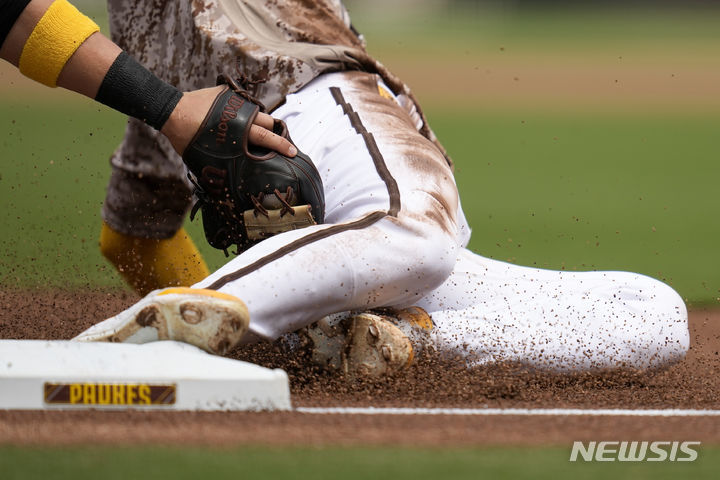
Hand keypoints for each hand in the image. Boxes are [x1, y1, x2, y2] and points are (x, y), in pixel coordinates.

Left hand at [162, 85, 296, 156]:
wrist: (171, 111)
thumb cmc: (186, 138)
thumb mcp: (205, 158)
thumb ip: (221, 166)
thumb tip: (227, 188)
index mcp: (238, 130)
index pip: (267, 137)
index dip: (282, 145)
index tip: (293, 152)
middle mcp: (240, 114)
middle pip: (268, 122)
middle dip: (276, 133)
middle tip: (281, 143)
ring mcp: (234, 102)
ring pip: (256, 113)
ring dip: (259, 124)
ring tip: (259, 134)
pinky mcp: (226, 93)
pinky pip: (241, 105)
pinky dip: (243, 114)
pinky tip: (239, 122)